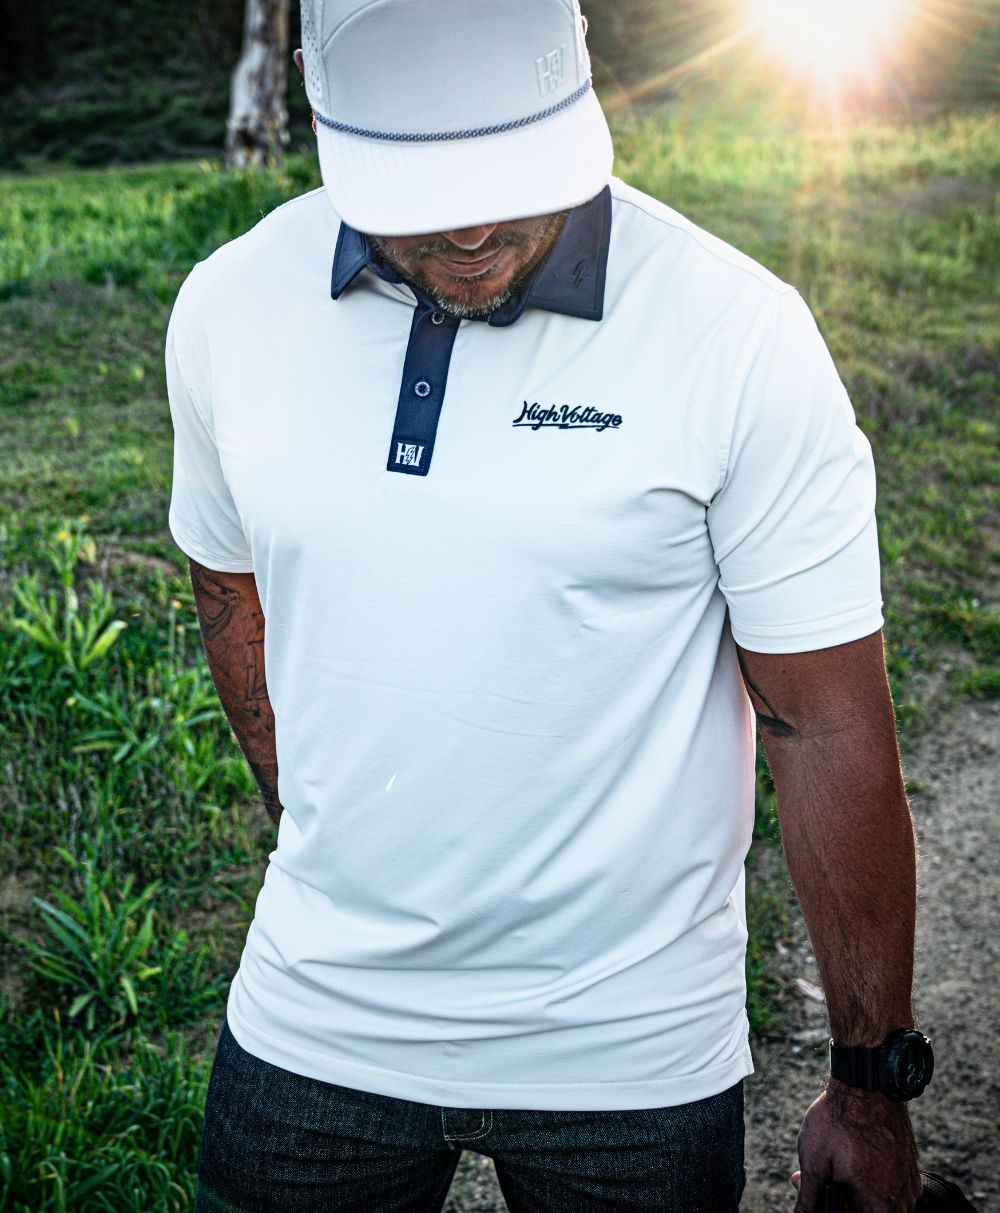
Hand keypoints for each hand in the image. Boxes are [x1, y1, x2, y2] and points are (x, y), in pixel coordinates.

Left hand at [790, 1079, 921, 1210]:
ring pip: (877, 1202)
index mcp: (879, 1207)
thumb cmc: (839, 1121)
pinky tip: (853, 1158)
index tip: (820, 1193)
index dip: (833, 1209)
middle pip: (865, 1212)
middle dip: (840, 1199)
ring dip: (853, 1190)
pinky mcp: (910, 1169)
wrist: (866, 1084)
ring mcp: (908, 1185)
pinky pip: (888, 1186)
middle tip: (818, 1177)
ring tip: (832, 1164)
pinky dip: (869, 1177)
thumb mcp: (815, 1162)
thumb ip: (810, 1200)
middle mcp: (901, 1202)